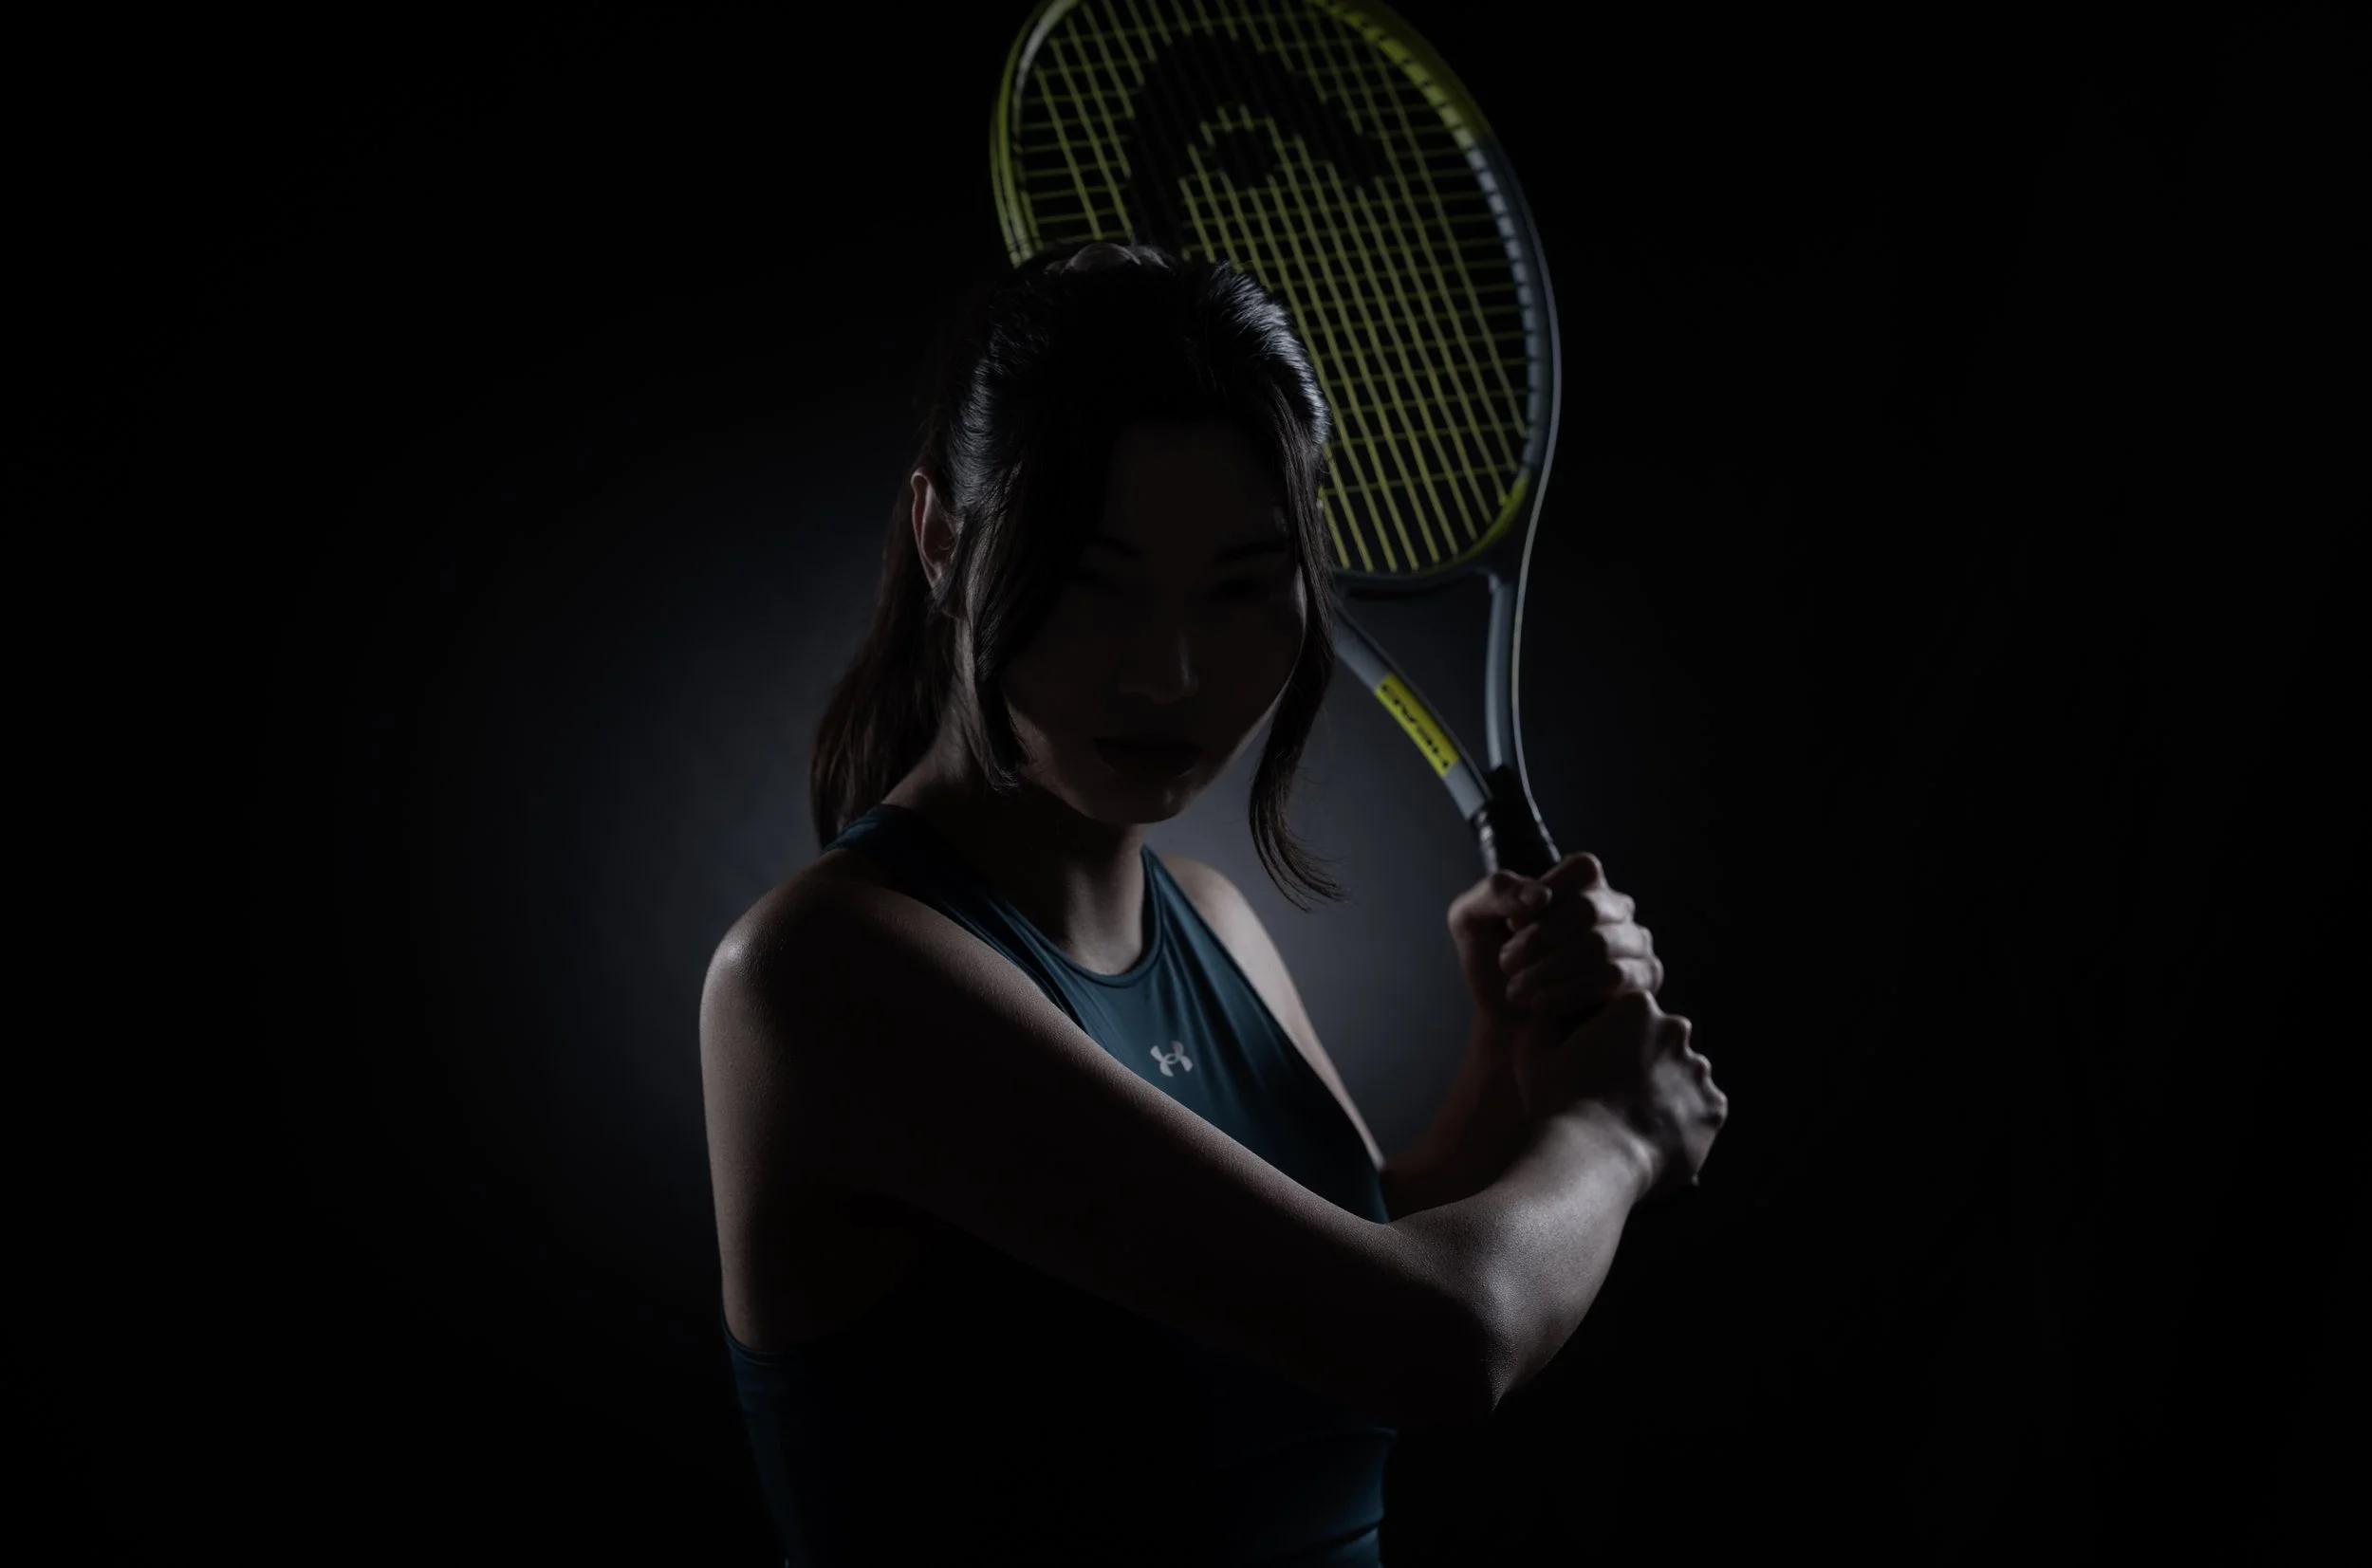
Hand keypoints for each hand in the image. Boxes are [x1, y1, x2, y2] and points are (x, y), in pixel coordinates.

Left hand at [1447, 853, 1664, 1051]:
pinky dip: (1569, 992)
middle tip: (1507, 963)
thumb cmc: (1491, 966)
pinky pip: (1614, 979)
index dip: (1545, 893)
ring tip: (1518, 989)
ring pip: (1599, 946)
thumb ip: (1496, 892)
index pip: (1584, 868)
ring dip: (1548, 969)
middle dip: (1538, 939)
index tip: (1512, 923)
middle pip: (1588, 908)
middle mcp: (1615, 911)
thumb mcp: (1471, 919)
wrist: (1503, 1026)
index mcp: (1583, 885)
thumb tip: (1540, 897)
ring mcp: (1635, 945)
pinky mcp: (1641, 984)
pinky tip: (1541, 1004)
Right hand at [1515, 990, 1725, 1198]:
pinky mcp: (1714, 1109)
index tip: (1597, 1069)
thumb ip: (1547, 1021)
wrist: (1592, 1158)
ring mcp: (1699, 1070)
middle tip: (1615, 1097)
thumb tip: (1548, 1009)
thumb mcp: (1534, 1051)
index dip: (1613, 1043)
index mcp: (1636, 1007)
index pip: (1632, 1017)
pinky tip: (1654, 1138)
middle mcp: (1677, 1030)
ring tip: (1634, 1122)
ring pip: (1685, 1077)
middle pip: (1663, 1043)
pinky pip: (1702, 1112)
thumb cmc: (1558, 1103)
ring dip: (1667, 1092)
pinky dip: (1684, 1123)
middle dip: (1646, 1063)